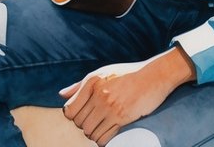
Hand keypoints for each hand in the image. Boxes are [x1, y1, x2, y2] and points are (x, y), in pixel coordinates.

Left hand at [58, 49, 194, 144]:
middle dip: (83, 125)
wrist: (152, 76)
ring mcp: (110, 107)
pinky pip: (104, 137)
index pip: (69, 109)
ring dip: (92, 133)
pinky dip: (102, 140)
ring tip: (98, 129)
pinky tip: (105, 136)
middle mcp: (98, 95)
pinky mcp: (122, 118)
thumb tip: (61, 95)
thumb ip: (80, 85)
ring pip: (90, 131)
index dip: (72, 116)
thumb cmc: (125, 74)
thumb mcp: (100, 73)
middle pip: (79, 122)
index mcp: (91, 82)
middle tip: (91, 123)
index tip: (79, 115)